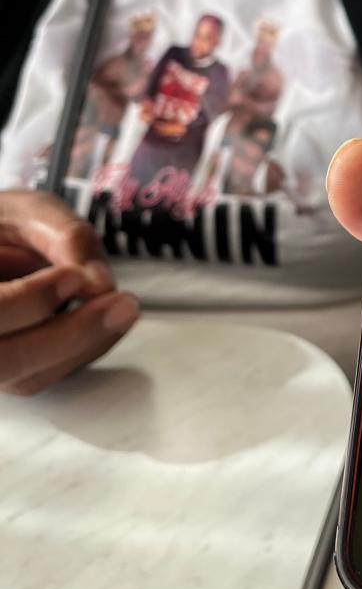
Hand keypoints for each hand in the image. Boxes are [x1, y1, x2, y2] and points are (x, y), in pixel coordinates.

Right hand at [0, 189, 139, 394]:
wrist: (2, 242)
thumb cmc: (7, 223)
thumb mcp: (32, 212)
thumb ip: (66, 238)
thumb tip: (99, 284)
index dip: (29, 300)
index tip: (74, 277)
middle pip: (6, 359)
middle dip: (68, 335)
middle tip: (120, 304)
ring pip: (28, 376)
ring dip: (85, 344)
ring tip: (123, 306)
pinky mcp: (13, 370)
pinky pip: (47, 374)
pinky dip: (85, 349)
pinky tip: (108, 317)